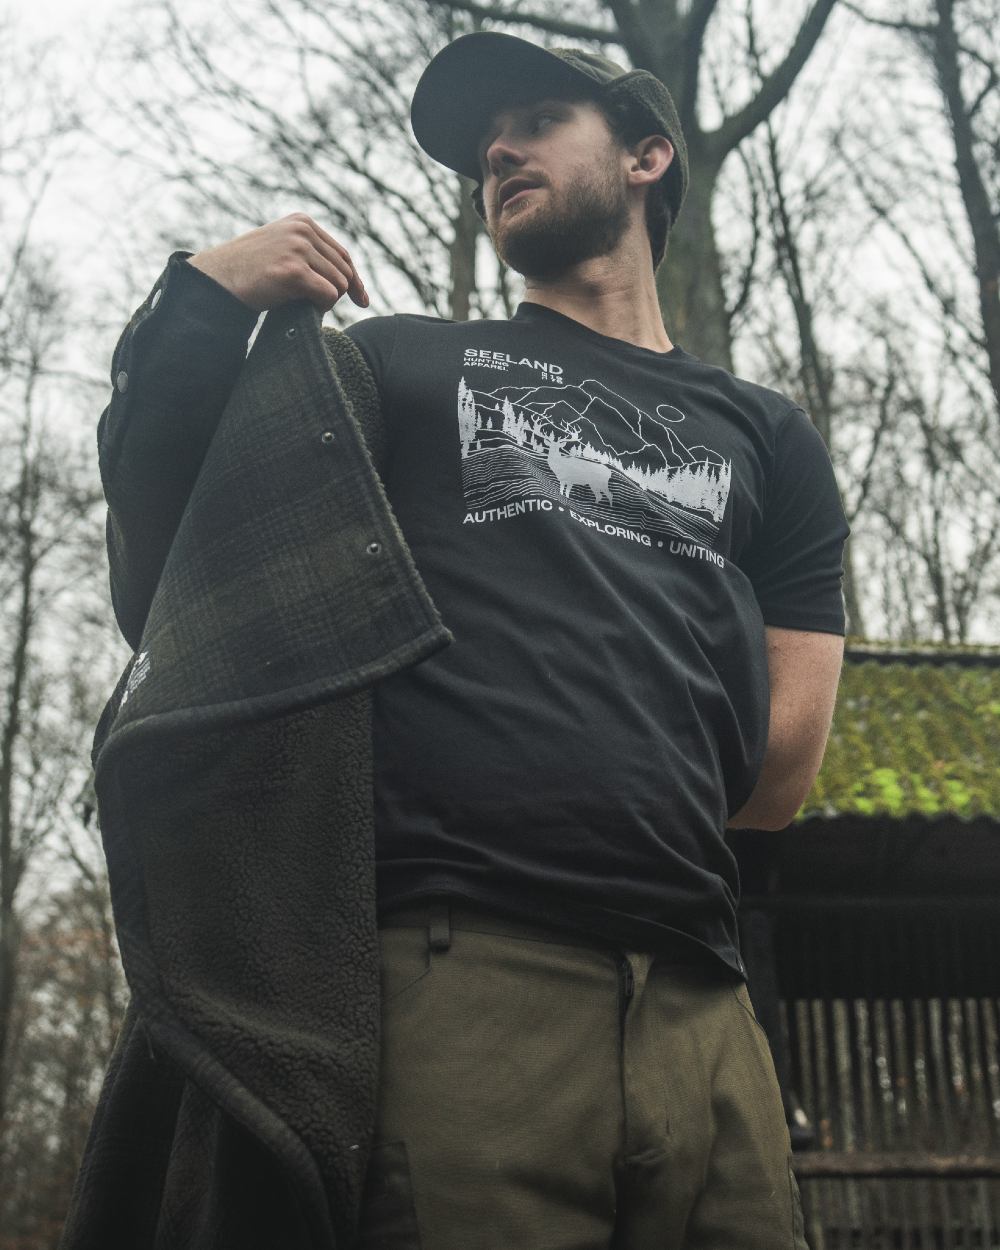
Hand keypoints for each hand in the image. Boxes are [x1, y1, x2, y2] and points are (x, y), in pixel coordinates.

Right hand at [186, 212, 368, 312]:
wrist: (219, 279)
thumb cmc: (251, 272)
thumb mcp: (283, 250)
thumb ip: (311, 254)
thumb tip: (348, 279)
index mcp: (303, 223)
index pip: (342, 254)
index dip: (354, 280)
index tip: (362, 300)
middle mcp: (303, 231)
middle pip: (344, 271)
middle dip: (339, 294)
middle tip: (321, 307)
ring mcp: (298, 248)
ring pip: (338, 284)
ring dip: (326, 301)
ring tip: (302, 303)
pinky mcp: (293, 270)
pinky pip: (328, 294)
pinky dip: (321, 307)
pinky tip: (305, 308)